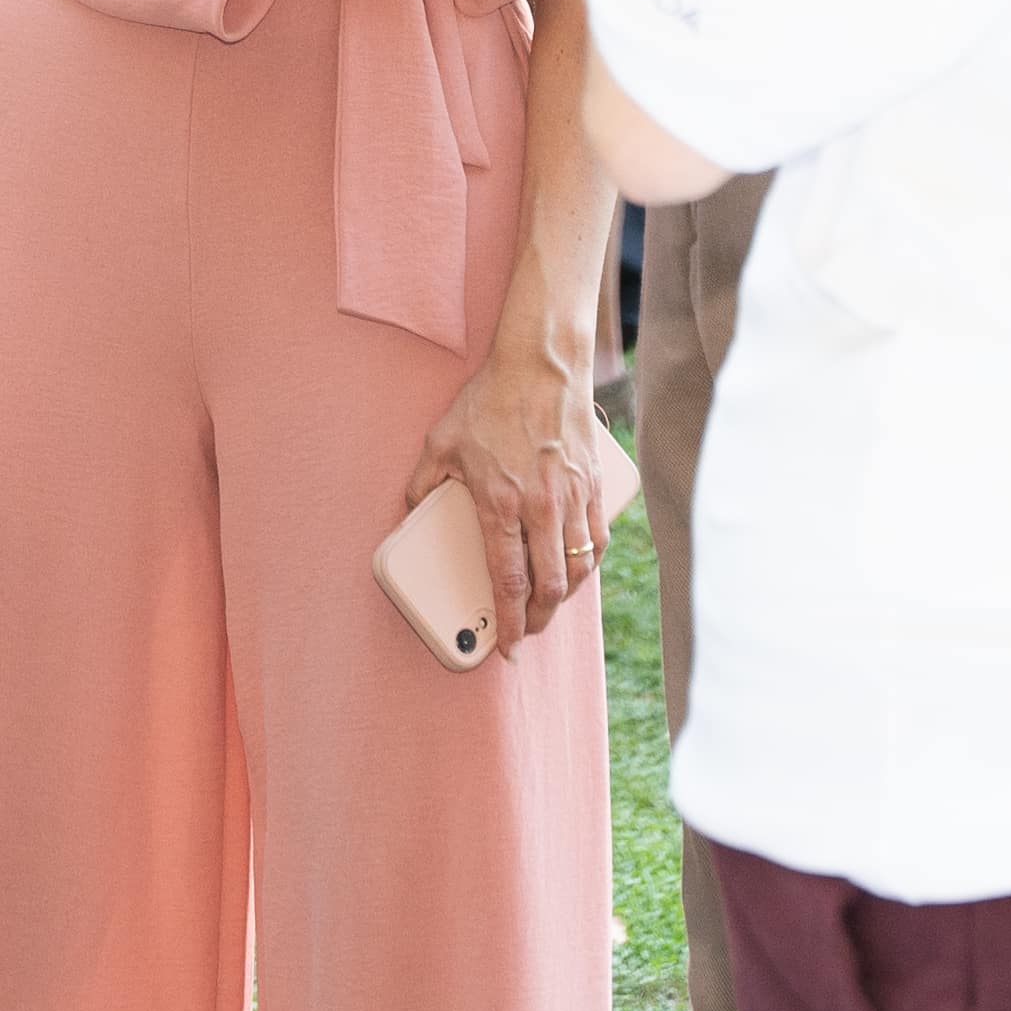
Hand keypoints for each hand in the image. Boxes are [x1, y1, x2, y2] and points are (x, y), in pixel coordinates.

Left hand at [409, 340, 621, 653]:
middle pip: (548, 585)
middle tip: (527, 631)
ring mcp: (573, 498)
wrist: (541, 364)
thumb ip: (424, 482)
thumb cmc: (490, 400)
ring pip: (577, 568)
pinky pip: (597, 539)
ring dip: (564, 597)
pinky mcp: (594, 486)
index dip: (509, 621)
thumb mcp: (441, 440)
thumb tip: (413, 508)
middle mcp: (542, 508)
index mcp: (502, 504)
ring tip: (549, 606)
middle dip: (538, 619)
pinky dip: (588, 563)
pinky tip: (576, 569)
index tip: (507, 646)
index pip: (509, 580)